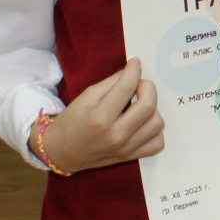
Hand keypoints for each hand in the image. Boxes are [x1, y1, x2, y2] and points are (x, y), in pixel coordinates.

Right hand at [28, 57, 163, 173]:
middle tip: (138, 85)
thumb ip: (111, 83)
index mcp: (100, 118)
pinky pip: (157, 143)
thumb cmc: (73, 121)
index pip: (126, 87)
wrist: (62, 152)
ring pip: (157, 124)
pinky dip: (155, 130)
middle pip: (148, 105)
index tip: (135, 62)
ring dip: (152, 109)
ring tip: (139, 105)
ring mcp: (125, 149)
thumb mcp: (86, 97)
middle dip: (147, 87)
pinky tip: (144, 123)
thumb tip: (132, 71)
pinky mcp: (130, 157)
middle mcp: (115, 135)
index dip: (134, 70)